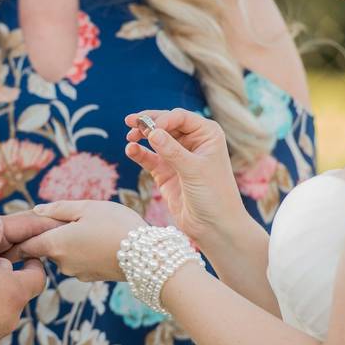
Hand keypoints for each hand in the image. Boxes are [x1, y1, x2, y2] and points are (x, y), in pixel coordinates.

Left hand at [12, 200, 145, 280]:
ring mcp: (77, 273)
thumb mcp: (86, 207)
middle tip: (70, 218)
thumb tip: (36, 210)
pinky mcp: (91, 277)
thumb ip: (57, 209)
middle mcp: (61, 263)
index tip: (19, 232)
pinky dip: (84, 251)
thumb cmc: (116, 225)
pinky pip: (80, 260)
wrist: (147, 256)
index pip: (25, 246)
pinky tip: (101, 240)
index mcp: (55, 244)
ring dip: (71, 242)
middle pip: (47, 247)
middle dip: (53, 234)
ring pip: (65, 253)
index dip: (20, 238)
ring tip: (91, 227)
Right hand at [124, 109, 248, 248]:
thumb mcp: (193, 170)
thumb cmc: (214, 195)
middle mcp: (193, 142)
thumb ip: (172, 150)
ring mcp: (178, 157)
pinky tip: (131, 150)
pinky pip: (149, 157)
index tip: (150, 129)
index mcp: (207, 134)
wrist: (214, 227)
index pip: (180, 118)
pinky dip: (140, 153)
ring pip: (156, 140)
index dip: (163, 119)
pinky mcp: (166, 172)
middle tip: (130, 122)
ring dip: (142, 136)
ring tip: (130, 137)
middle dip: (148, 123)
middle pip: (166, 125)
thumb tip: (152, 131)